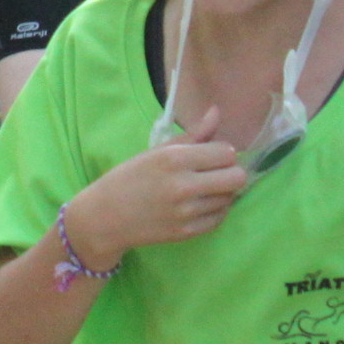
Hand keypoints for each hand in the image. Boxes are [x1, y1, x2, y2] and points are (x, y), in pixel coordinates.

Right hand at [70, 136, 247, 257]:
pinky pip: (220, 217)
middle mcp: (183, 185)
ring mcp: (187, 212)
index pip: (227, 152)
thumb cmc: (130, 177)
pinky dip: (214, 210)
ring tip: (201, 190)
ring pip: (230, 198)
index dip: (222, 153)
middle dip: (230, 173)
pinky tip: (197, 205)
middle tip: (214, 174)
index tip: (210, 156)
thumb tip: (217, 112)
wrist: (106, 216)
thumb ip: (193, 134)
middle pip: (237, 177)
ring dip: (221, 192)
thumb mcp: (157, 151)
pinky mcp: (188, 232)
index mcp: (174, 159)